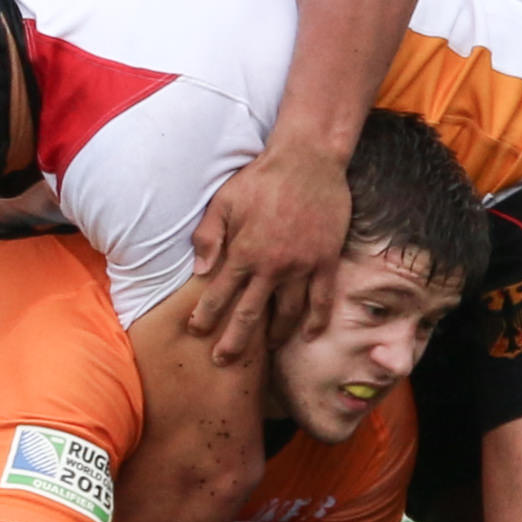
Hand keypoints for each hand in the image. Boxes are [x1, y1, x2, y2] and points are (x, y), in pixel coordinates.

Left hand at [189, 137, 351, 358]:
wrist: (307, 160)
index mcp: (243, 253)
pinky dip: (316, 322)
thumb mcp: (224, 201)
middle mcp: (272, 267)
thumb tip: (197, 271)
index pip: (218, 295)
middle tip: (222, 361)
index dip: (205, 317)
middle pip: (250, 316)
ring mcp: (302, 266)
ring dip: (275, 336)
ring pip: (287, 314)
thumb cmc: (261, 178)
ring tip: (265, 348)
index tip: (196, 331)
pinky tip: (308, 336)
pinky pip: (322, 300)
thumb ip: (209, 237)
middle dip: (233, 342)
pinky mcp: (326, 261)